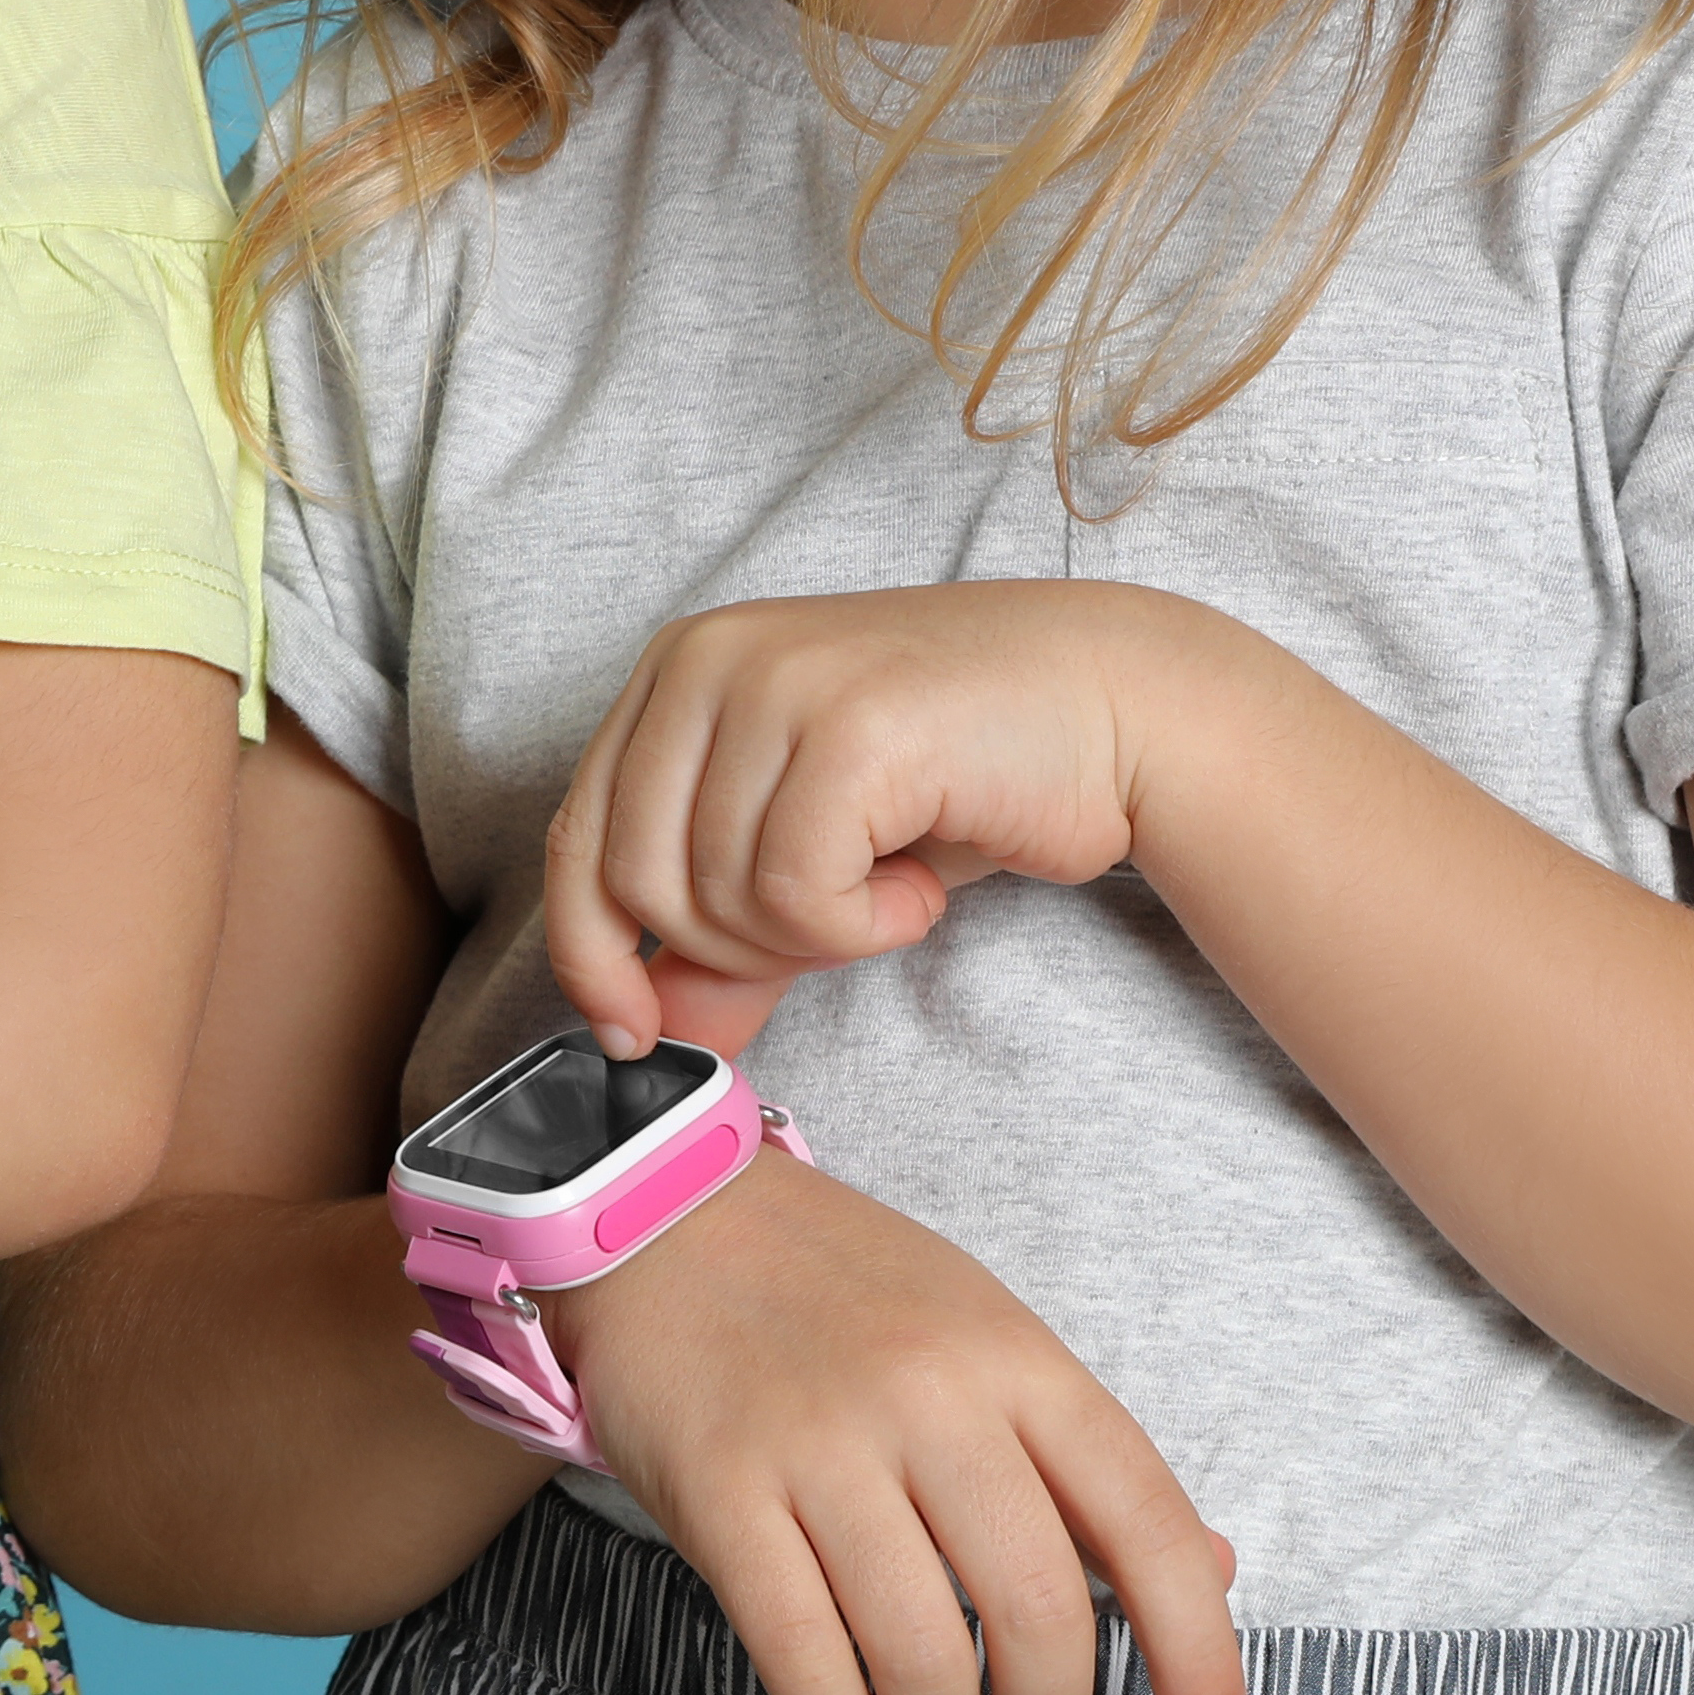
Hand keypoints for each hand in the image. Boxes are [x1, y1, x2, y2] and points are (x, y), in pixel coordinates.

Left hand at [545, 582, 1201, 1054]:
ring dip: (818, 935)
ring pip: (717, 894)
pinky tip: (920, 881)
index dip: (593, 955)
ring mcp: (776, 681)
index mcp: (678, 672)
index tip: (636, 1032)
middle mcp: (709, 659)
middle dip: (739, 946)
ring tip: (891, 882)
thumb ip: (726, 938)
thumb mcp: (817, 856)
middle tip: (837, 920)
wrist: (1116, 709)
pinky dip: (866, 924)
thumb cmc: (964, 774)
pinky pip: (796, 893)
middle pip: (639, 882)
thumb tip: (652, 1035)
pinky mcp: (848, 727)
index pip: (578, 839)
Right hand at [556, 1154, 1244, 1694]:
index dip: (1198, 1651)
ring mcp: (818, 1443)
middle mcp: (929, 1398)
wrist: (668, 1212)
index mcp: (1016, 1361)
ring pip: (919, 1651)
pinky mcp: (718, 1485)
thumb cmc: (843, 1292)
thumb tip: (1210, 1573)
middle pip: (1038, 1610)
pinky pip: (800, 1652)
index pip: (1147, 1524)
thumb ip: (1087, 1461)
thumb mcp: (989, 1337)